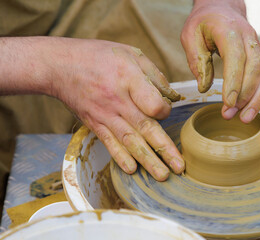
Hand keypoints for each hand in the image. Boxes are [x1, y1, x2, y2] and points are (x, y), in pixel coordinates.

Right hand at [49, 38, 183, 180]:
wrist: (60, 66)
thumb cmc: (99, 56)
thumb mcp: (131, 54)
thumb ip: (154, 75)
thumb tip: (172, 97)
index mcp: (129, 79)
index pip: (153, 105)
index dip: (164, 111)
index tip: (165, 110)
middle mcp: (117, 100)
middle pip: (145, 128)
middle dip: (164, 150)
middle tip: (179, 168)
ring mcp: (105, 115)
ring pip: (130, 141)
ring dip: (147, 160)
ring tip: (162, 176)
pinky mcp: (95, 124)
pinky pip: (109, 143)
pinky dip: (121, 158)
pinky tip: (132, 170)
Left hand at [181, 0, 259, 122]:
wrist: (221, 7)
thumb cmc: (203, 22)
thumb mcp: (190, 36)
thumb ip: (196, 61)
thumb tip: (204, 88)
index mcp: (229, 31)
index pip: (236, 58)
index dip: (234, 82)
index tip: (228, 103)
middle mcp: (248, 38)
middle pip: (255, 68)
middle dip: (245, 95)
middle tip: (231, 115)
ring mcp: (257, 46)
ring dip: (258, 98)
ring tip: (246, 118)